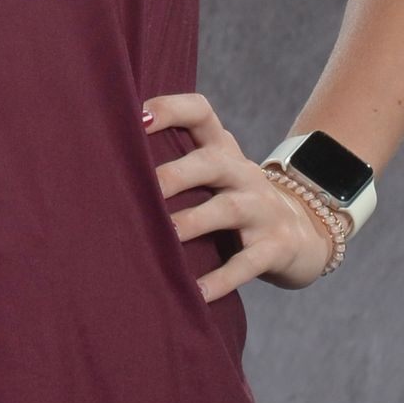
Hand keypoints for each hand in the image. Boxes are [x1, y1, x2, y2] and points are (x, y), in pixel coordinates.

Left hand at [142, 89, 335, 300]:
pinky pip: (247, 263)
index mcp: (223, 149)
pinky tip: (196, 293)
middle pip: (212, 162)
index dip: (170, 109)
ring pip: (227, 210)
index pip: (200, 113)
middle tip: (145, 189)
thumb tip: (103, 167)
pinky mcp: (275, 247)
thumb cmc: (233, 200)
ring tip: (165, 235)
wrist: (300, 233)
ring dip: (194, 221)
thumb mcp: (213, 174)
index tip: (136, 118)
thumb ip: (174, 163)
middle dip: (177, 174)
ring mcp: (262, 209)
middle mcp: (243, 173)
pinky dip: (221, 279)